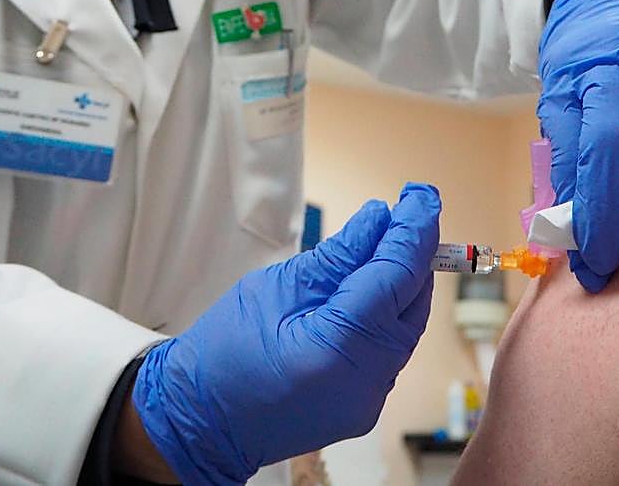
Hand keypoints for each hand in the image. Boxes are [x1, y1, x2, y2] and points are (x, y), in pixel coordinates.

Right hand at [132, 183, 440, 484]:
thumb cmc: (222, 355)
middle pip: (413, 301)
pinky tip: (374, 283)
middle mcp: (366, 381)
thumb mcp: (275, 288)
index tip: (421, 196)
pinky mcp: (364, 404)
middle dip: (417, 251)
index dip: (414, 230)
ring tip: (391, 238)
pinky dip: (389, 311)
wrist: (198, 422)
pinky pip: (391, 348)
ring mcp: (369, 399)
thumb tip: (377, 221)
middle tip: (413, 207)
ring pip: (407, 325)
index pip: (397, 276)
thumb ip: (336, 257)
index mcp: (339, 348)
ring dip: (404, 280)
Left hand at [537, 0, 618, 291]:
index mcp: (572, 78)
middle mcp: (612, 59)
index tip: (583, 260)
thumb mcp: (565, 93)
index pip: (570, 150)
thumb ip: (571, 148)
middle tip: (616, 258)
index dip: (577, 209)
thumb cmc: (591, 57)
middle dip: (612, 206)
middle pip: (610, 136)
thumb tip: (570, 227)